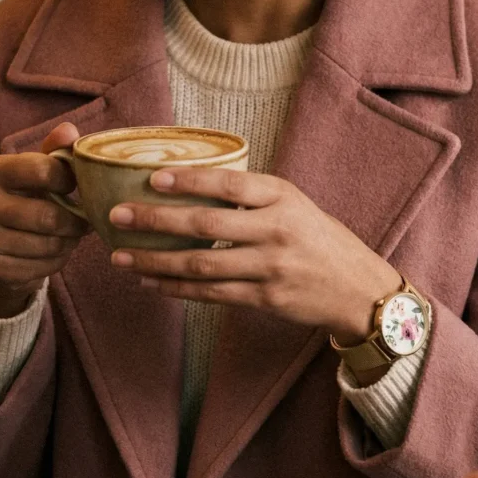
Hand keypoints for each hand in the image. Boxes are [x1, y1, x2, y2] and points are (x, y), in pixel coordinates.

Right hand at [0, 122, 89, 316]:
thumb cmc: (25, 197)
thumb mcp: (36, 170)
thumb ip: (55, 150)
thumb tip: (70, 130)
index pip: (42, 170)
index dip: (69, 180)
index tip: (74, 187)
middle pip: (48, 216)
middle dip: (76, 221)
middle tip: (84, 221)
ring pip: (49, 244)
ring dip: (69, 242)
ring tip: (70, 236)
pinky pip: (42, 268)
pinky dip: (57, 262)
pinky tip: (54, 253)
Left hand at [108, 167, 399, 342]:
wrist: (360, 289)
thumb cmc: (320, 240)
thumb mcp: (295, 205)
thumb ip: (253, 196)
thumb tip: (193, 184)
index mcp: (283, 197)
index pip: (228, 184)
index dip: (188, 181)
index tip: (152, 178)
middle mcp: (277, 230)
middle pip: (206, 225)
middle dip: (155, 221)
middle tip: (117, 217)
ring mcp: (271, 267)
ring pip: (202, 265)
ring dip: (156, 262)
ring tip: (121, 258)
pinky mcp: (266, 298)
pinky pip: (212, 294)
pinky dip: (178, 289)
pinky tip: (153, 284)